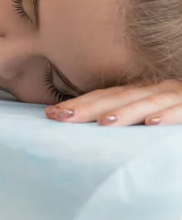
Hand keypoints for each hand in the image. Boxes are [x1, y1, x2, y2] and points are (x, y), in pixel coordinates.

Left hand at [45, 80, 181, 125]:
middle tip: (61, 117)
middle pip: (117, 98)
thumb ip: (125, 117)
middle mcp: (154, 90)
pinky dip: (167, 116)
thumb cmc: (174, 110)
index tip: (51, 114)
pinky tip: (151, 124)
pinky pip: (180, 111)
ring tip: (103, 124)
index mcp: (140, 92)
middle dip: (88, 107)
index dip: (79, 104)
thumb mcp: (148, 112)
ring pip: (147, 103)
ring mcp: (175, 96)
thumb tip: (92, 129)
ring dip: (125, 113)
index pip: (104, 97)